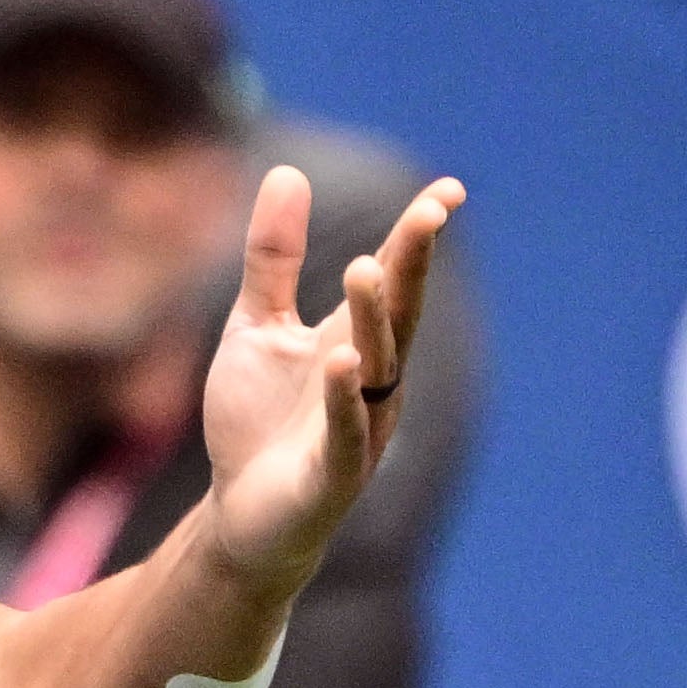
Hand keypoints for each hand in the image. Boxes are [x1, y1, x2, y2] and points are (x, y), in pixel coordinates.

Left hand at [194, 165, 462, 601]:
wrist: (239, 515)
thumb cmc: (257, 419)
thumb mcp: (256, 326)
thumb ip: (274, 259)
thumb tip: (287, 172)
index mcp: (358, 342)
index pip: (397, 283)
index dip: (418, 240)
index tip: (447, 191)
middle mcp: (373, 381)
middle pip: (400, 316)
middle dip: (413, 266)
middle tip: (428, 212)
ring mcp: (359, 429)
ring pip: (377, 368)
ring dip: (374, 320)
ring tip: (364, 266)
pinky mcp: (332, 475)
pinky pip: (344, 433)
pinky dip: (344, 398)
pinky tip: (343, 361)